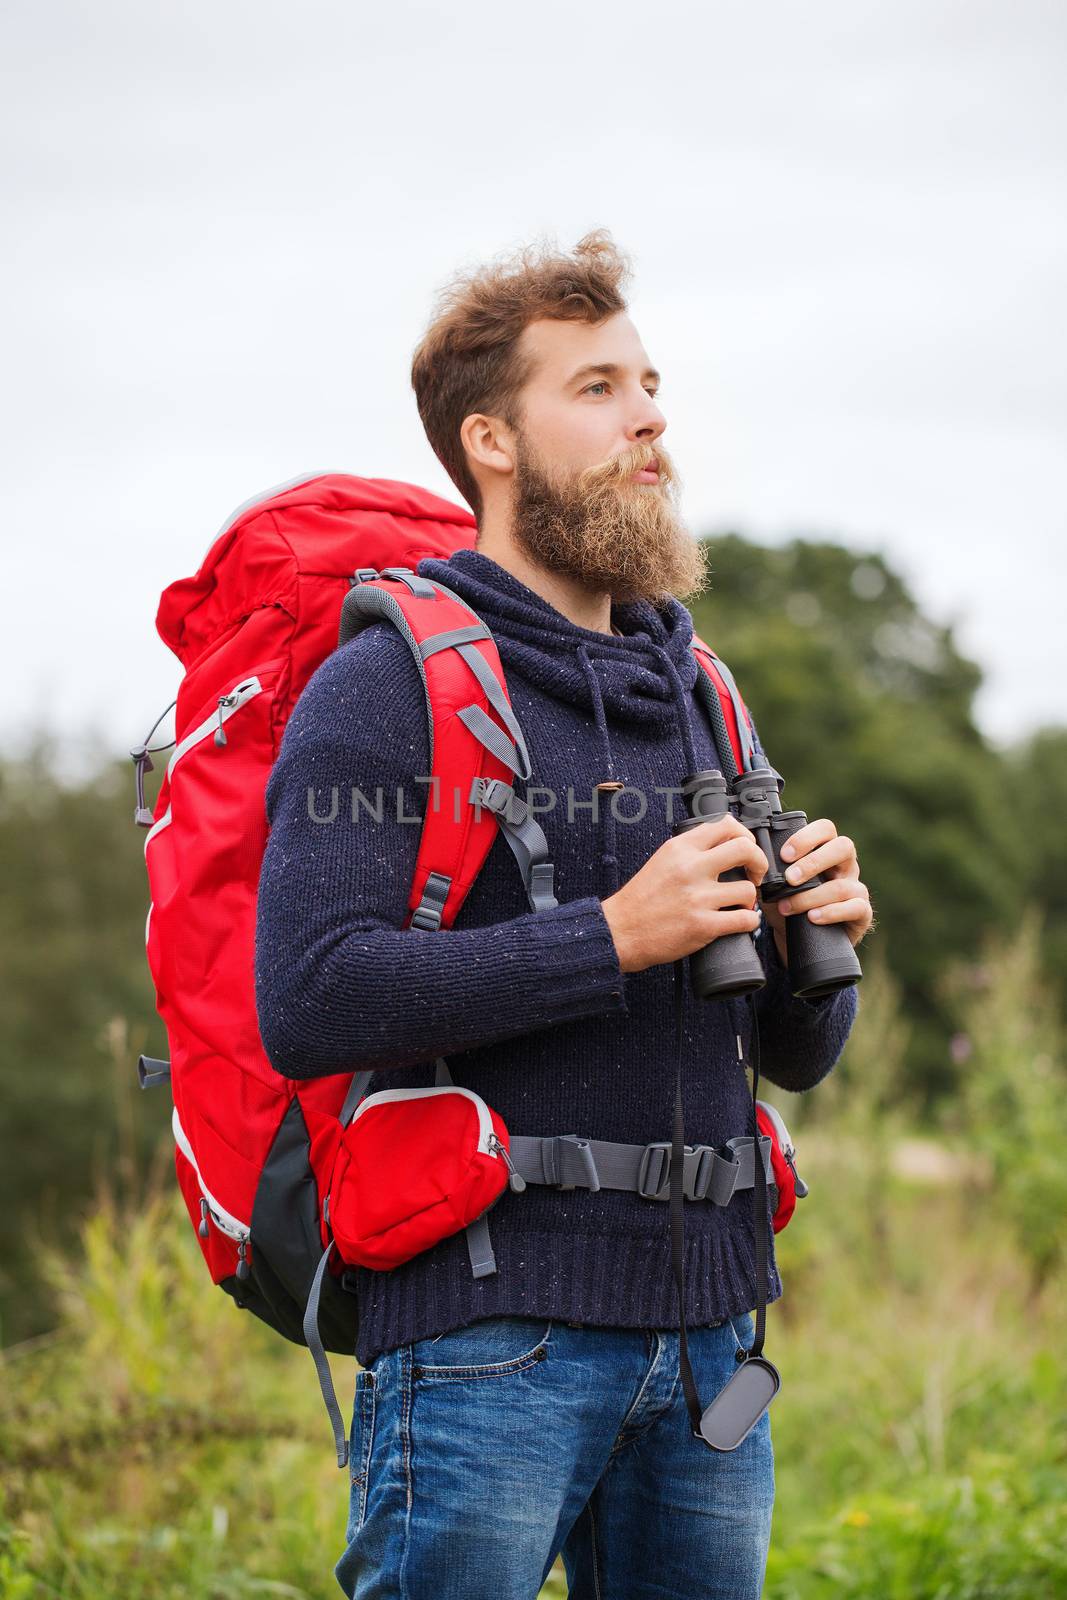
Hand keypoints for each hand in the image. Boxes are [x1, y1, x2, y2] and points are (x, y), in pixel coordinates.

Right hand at [601, 815, 768, 973]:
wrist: (621, 930)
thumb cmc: (640, 899)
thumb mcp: (662, 859)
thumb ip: (690, 850)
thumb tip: (722, 845)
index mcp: (681, 848)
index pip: (726, 825)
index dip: (745, 836)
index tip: (746, 850)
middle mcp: (691, 868)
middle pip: (745, 849)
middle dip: (759, 862)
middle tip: (755, 874)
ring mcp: (698, 897)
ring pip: (748, 889)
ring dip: (751, 899)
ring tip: (741, 904)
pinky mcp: (703, 925)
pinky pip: (745, 920)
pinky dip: (749, 922)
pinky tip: (741, 921)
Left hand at [761, 818, 873, 967]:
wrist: (797, 942)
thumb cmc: (786, 907)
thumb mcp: (774, 887)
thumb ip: (766, 871)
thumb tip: (748, 861)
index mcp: (825, 851)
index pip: (825, 829)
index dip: (806, 838)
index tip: (784, 854)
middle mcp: (845, 866)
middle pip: (843, 847)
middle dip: (813, 861)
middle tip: (789, 878)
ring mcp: (856, 889)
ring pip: (843, 884)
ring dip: (812, 895)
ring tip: (788, 907)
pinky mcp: (862, 914)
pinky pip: (856, 908)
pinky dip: (832, 912)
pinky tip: (813, 917)